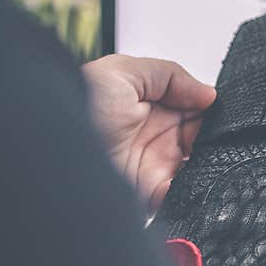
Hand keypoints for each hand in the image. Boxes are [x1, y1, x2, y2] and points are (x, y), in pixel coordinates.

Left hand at [83, 55, 215, 212]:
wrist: (49, 153)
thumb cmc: (77, 108)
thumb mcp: (123, 72)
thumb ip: (170, 76)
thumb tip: (208, 94)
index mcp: (150, 105)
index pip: (194, 107)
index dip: (208, 107)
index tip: (216, 107)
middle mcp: (154, 136)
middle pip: (202, 137)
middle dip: (213, 135)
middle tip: (211, 132)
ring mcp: (155, 166)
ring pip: (199, 165)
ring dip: (208, 160)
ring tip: (203, 151)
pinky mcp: (153, 194)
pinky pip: (184, 193)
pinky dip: (194, 186)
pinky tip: (192, 173)